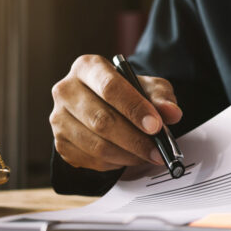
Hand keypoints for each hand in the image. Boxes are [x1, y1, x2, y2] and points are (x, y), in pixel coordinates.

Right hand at [50, 55, 181, 170]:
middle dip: (135, 139)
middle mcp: (66, 90)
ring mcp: (59, 118)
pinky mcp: (60, 142)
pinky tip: (130, 157)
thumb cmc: (128, 93)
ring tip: (149, 155)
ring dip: (128, 155)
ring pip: (96, 145)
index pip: (110, 88)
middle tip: (158, 150)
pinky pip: (91, 159)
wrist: (107, 107)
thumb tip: (171, 113)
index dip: (134, 108)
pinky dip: (116, 163)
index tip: (156, 126)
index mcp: (87, 67)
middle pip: (101, 120)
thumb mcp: (149, 88)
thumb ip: (162, 97)